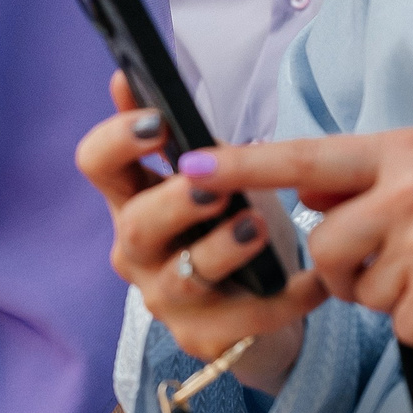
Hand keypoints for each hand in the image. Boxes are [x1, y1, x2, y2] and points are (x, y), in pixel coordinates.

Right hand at [74, 73, 323, 392]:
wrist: (261, 303)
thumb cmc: (229, 226)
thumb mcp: (213, 173)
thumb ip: (180, 133)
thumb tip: (128, 75)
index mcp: (131, 200)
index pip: (96, 164)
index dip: (118, 140)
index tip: (158, 122)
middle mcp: (136, 251)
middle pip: (136, 227)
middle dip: (175, 203)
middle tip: (213, 187)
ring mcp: (165, 298)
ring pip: (183, 277)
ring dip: (221, 251)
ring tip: (259, 227)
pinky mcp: (203, 337)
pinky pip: (244, 318)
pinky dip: (283, 297)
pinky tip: (316, 281)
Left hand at [177, 127, 412, 345]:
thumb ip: (359, 173)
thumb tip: (298, 184)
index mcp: (401, 152)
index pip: (303, 156)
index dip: (241, 166)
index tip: (189, 167)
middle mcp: (409, 194)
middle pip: (323, 244)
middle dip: (344, 264)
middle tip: (394, 256)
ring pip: (357, 289)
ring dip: (386, 293)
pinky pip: (396, 322)